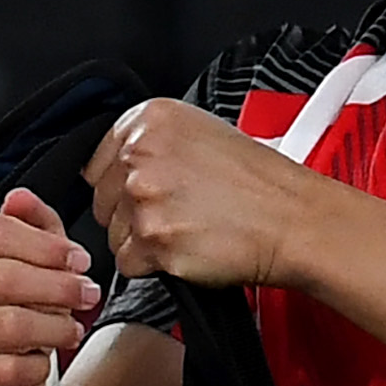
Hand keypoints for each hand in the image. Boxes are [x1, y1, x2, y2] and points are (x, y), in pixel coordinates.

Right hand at [0, 188, 102, 385]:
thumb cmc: (12, 304)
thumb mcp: (31, 257)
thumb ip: (33, 222)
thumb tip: (21, 198)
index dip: (47, 246)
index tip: (80, 261)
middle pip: (0, 277)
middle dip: (56, 286)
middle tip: (88, 294)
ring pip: (6, 325)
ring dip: (53, 328)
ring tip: (72, 329)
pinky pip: (7, 369)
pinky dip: (38, 366)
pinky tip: (43, 361)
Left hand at [89, 99, 321, 289]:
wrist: (291, 218)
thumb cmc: (257, 181)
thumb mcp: (200, 134)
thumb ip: (149, 145)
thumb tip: (110, 168)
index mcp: (149, 119)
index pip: (95, 163)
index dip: (119, 186)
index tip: (145, 193)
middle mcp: (141, 153)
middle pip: (100, 201)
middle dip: (130, 215)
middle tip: (176, 214)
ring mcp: (145, 196)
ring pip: (112, 235)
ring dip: (143, 242)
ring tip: (187, 229)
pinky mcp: (154, 238)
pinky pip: (127, 263)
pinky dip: (152, 266)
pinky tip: (186, 249)